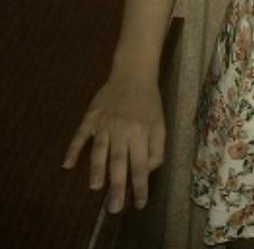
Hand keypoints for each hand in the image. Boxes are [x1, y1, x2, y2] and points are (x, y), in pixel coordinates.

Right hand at [61, 74, 164, 213]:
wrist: (133, 73)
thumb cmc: (148, 102)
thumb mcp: (160, 123)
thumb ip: (157, 148)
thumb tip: (147, 170)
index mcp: (141, 132)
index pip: (141, 164)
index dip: (140, 186)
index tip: (139, 204)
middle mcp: (122, 129)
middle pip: (119, 161)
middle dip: (117, 186)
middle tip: (113, 208)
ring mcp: (105, 122)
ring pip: (100, 150)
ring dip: (97, 169)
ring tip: (95, 187)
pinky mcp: (91, 116)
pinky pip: (80, 134)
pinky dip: (73, 149)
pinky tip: (67, 164)